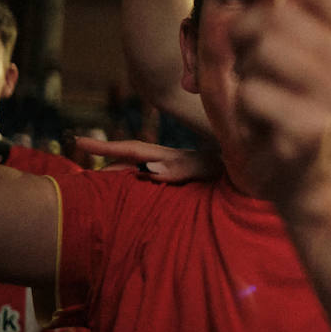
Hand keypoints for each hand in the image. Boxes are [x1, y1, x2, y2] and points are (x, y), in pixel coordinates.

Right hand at [70, 135, 220, 182]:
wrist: (252, 172)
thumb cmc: (234, 170)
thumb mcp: (209, 167)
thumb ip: (184, 167)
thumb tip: (150, 170)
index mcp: (171, 157)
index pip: (132, 149)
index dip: (105, 146)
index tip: (78, 141)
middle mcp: (168, 162)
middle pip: (129, 160)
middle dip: (105, 162)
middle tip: (80, 170)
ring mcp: (174, 170)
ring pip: (137, 170)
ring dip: (118, 174)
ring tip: (95, 184)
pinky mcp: (181, 181)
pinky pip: (150, 180)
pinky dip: (134, 183)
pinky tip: (129, 190)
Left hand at [227, 0, 330, 201]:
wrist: (309, 178)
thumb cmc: (290, 105)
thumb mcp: (291, 50)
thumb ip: (281, 4)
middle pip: (276, 16)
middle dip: (243, 33)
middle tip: (244, 59)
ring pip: (262, 51)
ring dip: (244, 70)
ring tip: (257, 92)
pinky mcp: (311, 128)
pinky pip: (252, 94)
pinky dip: (243, 106)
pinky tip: (260, 122)